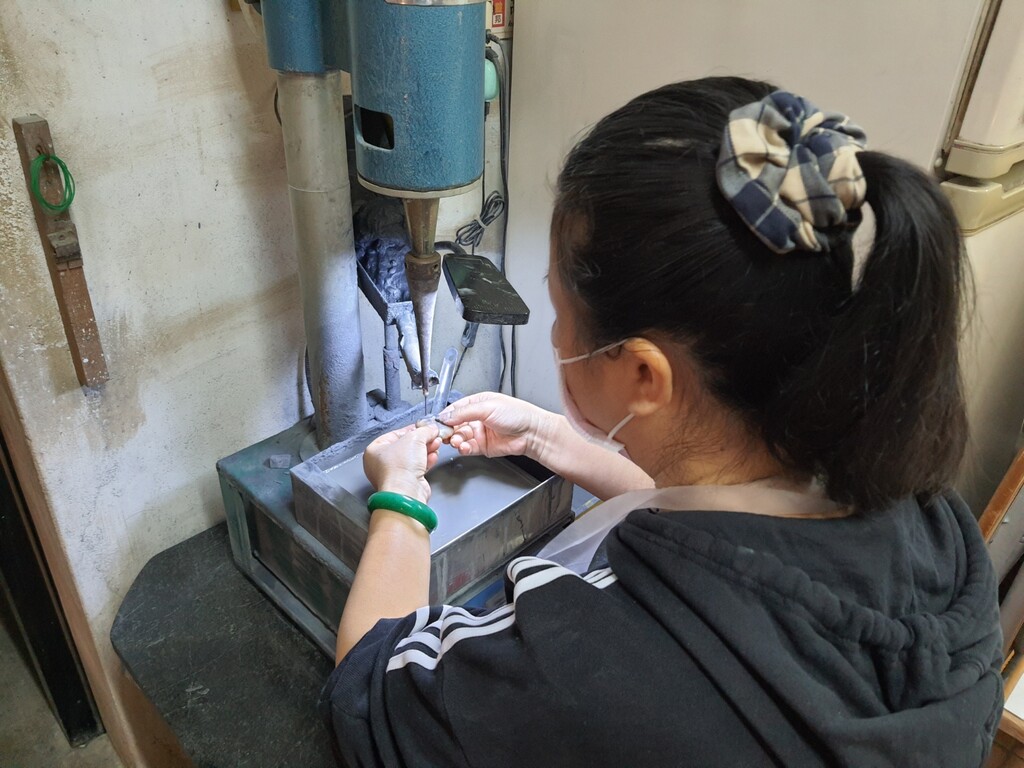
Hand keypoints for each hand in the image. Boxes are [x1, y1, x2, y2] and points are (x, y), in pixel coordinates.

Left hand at [363, 424, 441, 503]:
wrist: (406, 491)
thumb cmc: (399, 467)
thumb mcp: (414, 438)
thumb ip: (424, 431)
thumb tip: (430, 428)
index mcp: (374, 450)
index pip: (395, 434)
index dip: (411, 429)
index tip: (423, 427)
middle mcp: (381, 464)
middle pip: (405, 446)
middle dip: (421, 440)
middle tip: (431, 435)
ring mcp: (393, 475)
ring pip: (412, 458)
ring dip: (426, 450)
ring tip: (435, 444)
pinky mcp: (406, 483)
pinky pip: (417, 469)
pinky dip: (426, 462)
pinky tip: (434, 456)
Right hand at [439, 392, 554, 459]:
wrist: (532, 433)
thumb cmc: (517, 414)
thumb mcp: (487, 406)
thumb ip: (464, 412)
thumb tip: (446, 415)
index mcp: (478, 403)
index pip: (455, 409)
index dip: (446, 416)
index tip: (437, 422)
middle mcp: (477, 418)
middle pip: (455, 425)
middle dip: (448, 430)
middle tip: (444, 434)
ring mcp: (479, 432)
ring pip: (459, 437)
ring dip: (455, 439)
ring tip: (456, 440)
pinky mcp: (482, 446)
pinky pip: (467, 448)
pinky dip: (463, 448)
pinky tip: (463, 446)